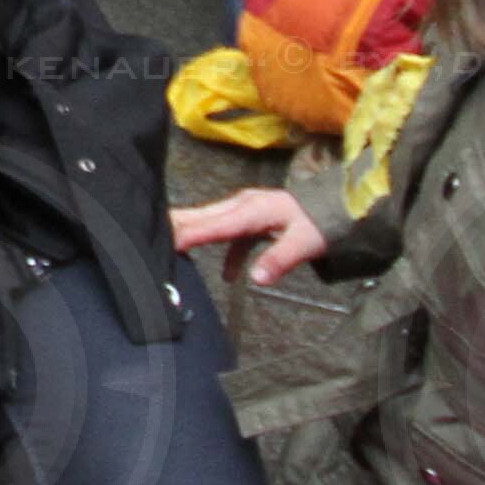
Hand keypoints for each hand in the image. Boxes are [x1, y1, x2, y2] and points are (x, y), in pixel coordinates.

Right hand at [171, 185, 330, 285]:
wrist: (339, 205)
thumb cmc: (321, 222)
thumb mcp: (305, 244)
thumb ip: (278, 260)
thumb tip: (255, 279)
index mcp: (252, 211)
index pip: (215, 225)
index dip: (190, 234)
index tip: (167, 241)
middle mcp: (243, 205)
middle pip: (203, 216)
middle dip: (177, 224)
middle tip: (145, 229)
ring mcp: (245, 210)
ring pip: (210, 220)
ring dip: (190, 231)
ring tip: (166, 241)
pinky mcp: (251, 218)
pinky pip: (228, 233)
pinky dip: (223, 250)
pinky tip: (229, 275)